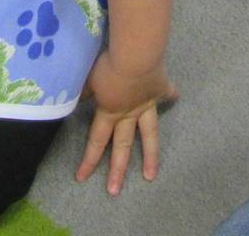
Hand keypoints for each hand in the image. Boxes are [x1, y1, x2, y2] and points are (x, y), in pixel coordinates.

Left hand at [75, 51, 175, 195]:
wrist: (136, 56)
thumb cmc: (108, 66)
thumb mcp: (89, 79)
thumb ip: (83, 91)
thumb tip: (73, 98)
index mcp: (110, 112)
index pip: (96, 141)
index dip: (89, 160)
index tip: (82, 178)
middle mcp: (129, 114)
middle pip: (122, 145)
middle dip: (117, 170)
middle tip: (114, 191)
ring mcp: (148, 104)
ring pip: (149, 134)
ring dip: (150, 155)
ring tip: (150, 175)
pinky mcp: (161, 88)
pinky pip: (167, 93)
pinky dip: (171, 94)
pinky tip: (176, 97)